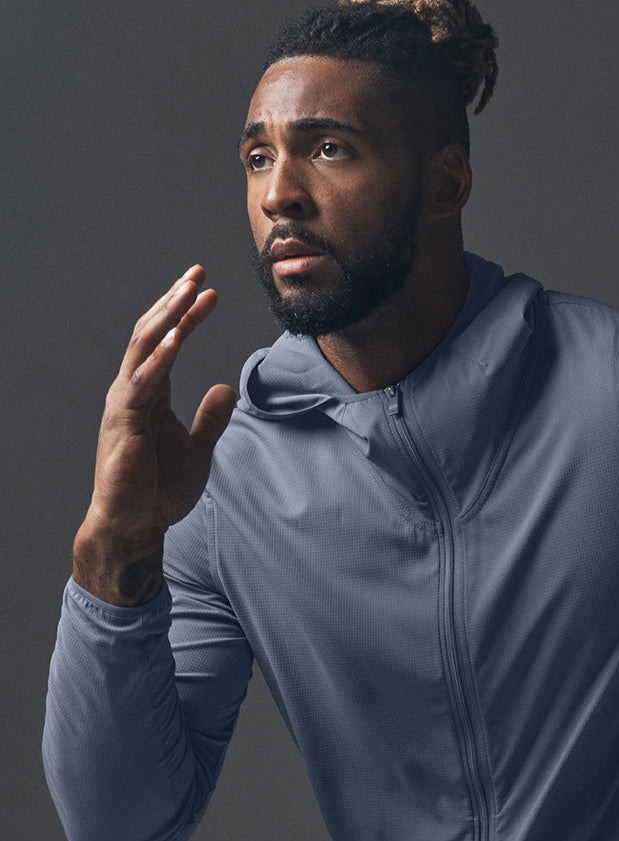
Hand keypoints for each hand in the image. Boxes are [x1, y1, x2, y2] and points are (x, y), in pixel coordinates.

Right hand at [73, 265, 236, 604]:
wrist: (136, 526)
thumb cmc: (161, 491)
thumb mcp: (199, 448)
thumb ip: (212, 418)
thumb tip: (228, 387)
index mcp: (150, 393)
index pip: (168, 340)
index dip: (186, 313)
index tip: (209, 288)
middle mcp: (134, 390)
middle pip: (152, 332)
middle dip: (175, 301)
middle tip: (198, 271)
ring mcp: (125, 403)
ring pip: (144, 347)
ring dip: (168, 317)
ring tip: (189, 290)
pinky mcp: (123, 421)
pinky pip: (142, 382)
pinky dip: (159, 358)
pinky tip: (176, 337)